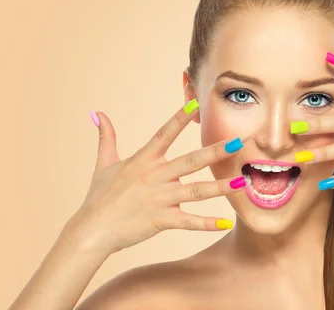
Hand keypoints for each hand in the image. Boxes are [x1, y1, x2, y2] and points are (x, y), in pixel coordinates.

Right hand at [68, 100, 246, 254]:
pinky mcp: (161, 219)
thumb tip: (98, 113)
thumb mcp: (103, 163)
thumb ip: (106, 137)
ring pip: (197, 191)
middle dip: (216, 151)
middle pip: (191, 161)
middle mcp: (155, 176)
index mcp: (144, 160)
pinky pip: (188, 221)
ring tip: (242, 182)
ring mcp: (160, 198)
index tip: (197, 103)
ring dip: (221, 187)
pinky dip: (207, 224)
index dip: (180, 117)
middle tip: (238, 142)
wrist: (90, 230)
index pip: (165, 133)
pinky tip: (225, 224)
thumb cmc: (98, 197)